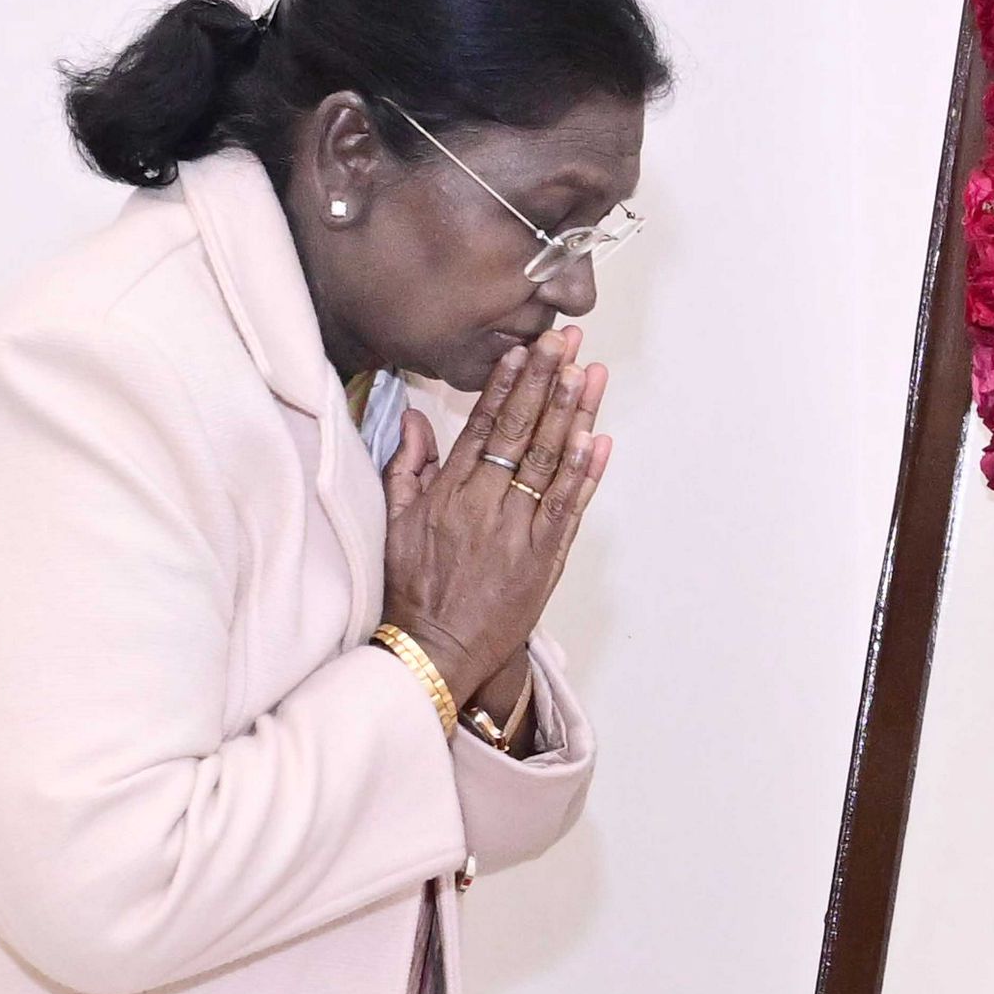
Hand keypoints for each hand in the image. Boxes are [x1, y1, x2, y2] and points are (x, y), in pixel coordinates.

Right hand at [381, 333, 609, 711]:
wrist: (435, 651)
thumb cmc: (413, 589)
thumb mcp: (394, 523)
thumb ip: (406, 466)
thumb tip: (414, 419)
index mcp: (449, 493)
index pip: (483, 426)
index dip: (506, 384)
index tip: (524, 349)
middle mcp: (485, 506)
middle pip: (521, 433)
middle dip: (546, 382)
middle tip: (565, 341)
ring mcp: (518, 533)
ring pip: (550, 463)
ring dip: (573, 415)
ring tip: (590, 373)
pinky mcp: (543, 561)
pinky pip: (568, 509)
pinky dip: (585, 474)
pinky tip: (598, 438)